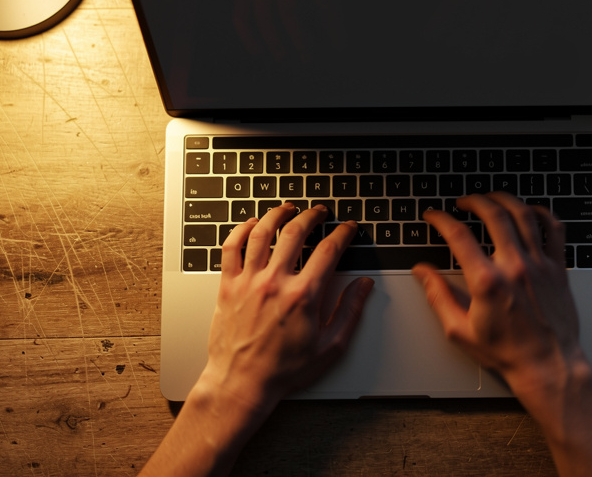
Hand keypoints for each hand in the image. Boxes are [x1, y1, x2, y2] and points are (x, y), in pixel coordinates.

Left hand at [197, 203, 373, 419]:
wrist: (243, 382)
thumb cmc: (284, 369)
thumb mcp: (330, 346)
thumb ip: (350, 311)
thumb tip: (363, 286)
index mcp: (303, 296)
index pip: (329, 251)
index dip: (343, 234)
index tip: (348, 228)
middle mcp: (275, 283)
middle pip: (295, 233)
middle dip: (312, 216)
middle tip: (320, 212)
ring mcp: (248, 282)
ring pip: (261, 233)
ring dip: (277, 214)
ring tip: (288, 208)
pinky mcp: (228, 286)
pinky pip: (231, 247)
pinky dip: (241, 229)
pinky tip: (252, 223)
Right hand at [411, 192, 581, 397]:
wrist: (547, 365)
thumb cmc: (508, 353)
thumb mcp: (460, 331)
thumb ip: (439, 297)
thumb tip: (423, 273)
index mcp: (488, 282)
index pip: (459, 237)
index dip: (441, 220)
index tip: (434, 216)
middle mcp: (514, 267)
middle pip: (494, 215)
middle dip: (474, 201)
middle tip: (463, 202)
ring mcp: (539, 265)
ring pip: (524, 215)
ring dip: (505, 200)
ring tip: (492, 198)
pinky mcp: (557, 269)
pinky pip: (554, 230)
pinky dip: (542, 214)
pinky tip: (530, 211)